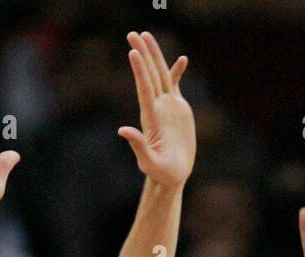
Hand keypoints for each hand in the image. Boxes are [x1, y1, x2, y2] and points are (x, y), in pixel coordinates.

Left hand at [119, 31, 195, 187]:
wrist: (172, 174)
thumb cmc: (161, 173)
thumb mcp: (150, 162)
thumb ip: (138, 146)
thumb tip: (122, 130)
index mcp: (152, 118)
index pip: (145, 89)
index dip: (140, 71)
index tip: (133, 52)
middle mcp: (157, 108)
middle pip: (150, 76)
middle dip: (142, 55)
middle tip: (133, 34)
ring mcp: (167, 107)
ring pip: (161, 75)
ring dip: (154, 56)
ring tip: (147, 35)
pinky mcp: (177, 109)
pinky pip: (176, 85)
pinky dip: (177, 72)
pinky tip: (182, 59)